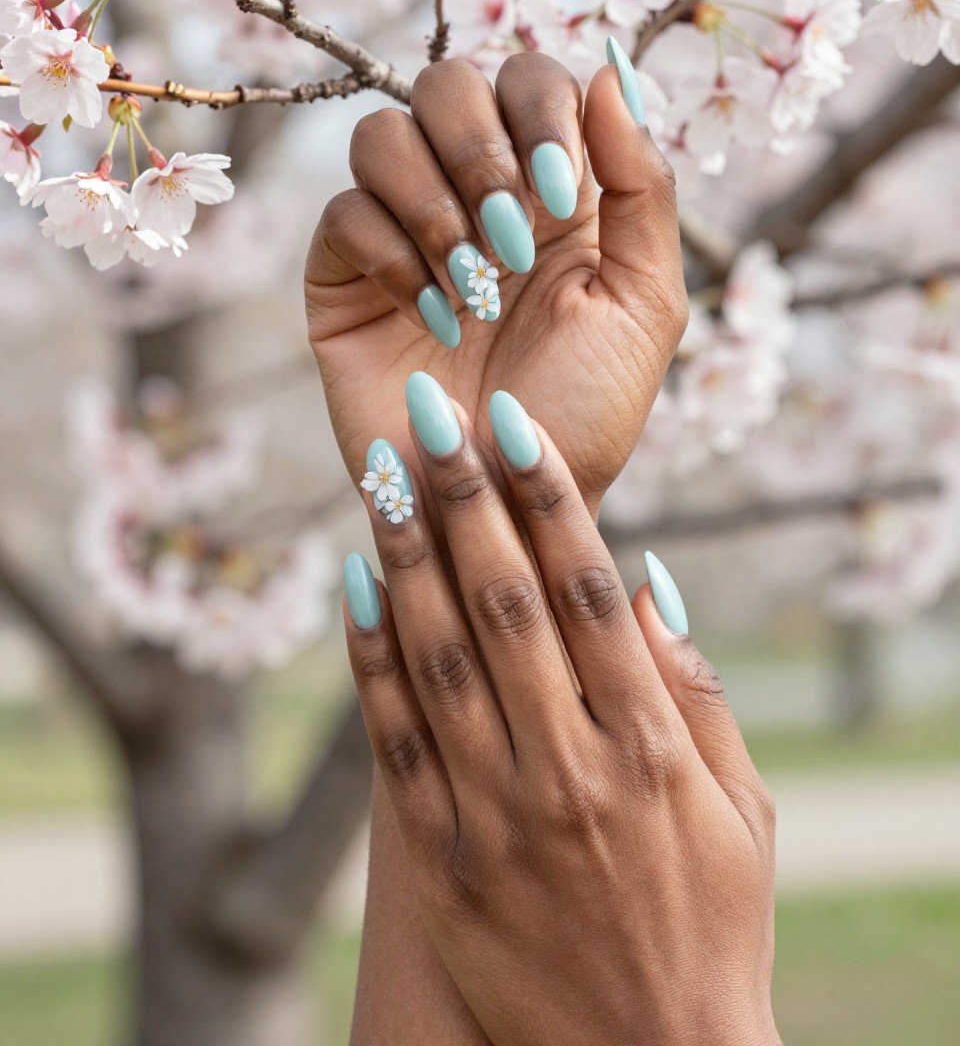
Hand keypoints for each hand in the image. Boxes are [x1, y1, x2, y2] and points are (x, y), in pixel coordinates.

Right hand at [305, 46, 685, 514]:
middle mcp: (473, 197)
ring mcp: (402, 233)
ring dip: (433, 204)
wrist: (511, 504)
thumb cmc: (587, 413)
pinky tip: (430, 319)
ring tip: (472, 288)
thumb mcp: (645, 305)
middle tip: (512, 241)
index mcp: (551, 190)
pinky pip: (342, 214)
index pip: (529, 81)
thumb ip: (642, 188)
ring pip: (381, 134)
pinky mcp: (344, 279)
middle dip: (482, 153)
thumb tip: (608, 70)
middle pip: (445, 85)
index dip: (540, 113)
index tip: (561, 196)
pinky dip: (390, 257)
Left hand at [341, 379, 779, 1045]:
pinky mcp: (445, 865)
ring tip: (383, 480)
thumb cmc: (713, 925)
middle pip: (503, 604)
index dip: (546, 499)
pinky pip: (397, 745)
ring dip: (406, 561)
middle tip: (430, 419)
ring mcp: (498, 818)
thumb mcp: (745, 810)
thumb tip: (641, 587)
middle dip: (462, 499)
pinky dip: (373, 663)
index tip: (512, 427)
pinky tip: (357, 591)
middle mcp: (569, 769)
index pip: (584, 592)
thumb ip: (695, 695)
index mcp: (649, 746)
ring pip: (440, 660)